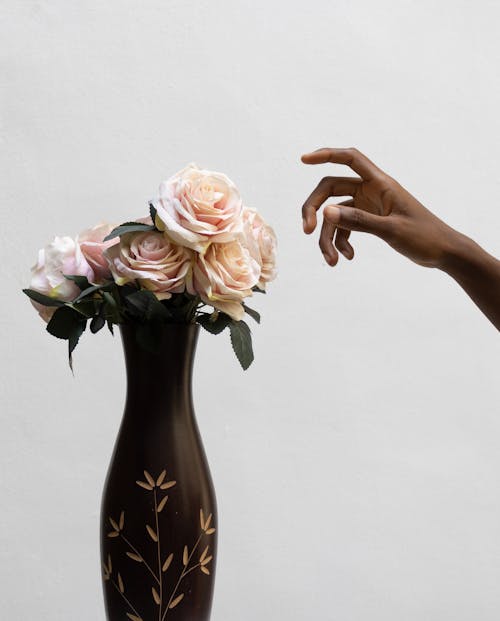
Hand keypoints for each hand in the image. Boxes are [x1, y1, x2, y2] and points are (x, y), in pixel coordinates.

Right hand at [301, 147, 460, 268]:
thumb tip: (325, 212)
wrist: (444, 252)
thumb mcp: (391, 230)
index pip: (350, 158)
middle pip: (331, 189)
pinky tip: (347, 258)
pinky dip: (341, 243)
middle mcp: (371, 191)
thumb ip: (358, 221)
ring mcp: (368, 206)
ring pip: (335, 215)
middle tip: (307, 230)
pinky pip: (345, 228)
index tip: (303, 160)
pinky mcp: (369, 221)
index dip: (326, 155)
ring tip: (332, 261)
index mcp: (380, 183)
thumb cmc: (425, 237)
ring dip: (328, 238)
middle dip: (315, 209)